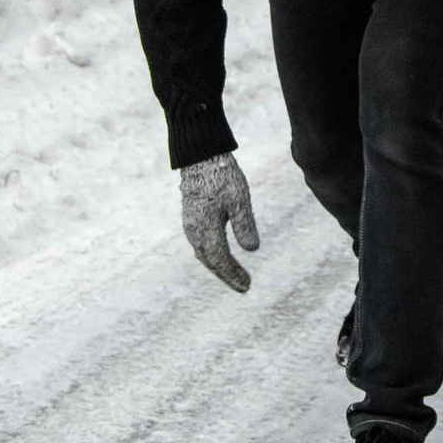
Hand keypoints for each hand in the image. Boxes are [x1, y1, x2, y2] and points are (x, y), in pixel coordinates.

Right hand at [178, 153, 258, 291]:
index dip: (233, 275)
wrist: (200, 156)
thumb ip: (244, 225)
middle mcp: (194, 231)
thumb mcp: (239, 199)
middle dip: (227, 275)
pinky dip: (212, 255)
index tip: (247, 285)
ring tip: (233, 275)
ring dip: (218, 267)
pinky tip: (220, 255)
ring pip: (204, 254)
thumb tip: (252, 250)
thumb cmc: (221, 175)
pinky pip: (200, 245)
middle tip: (244, 286)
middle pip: (211, 261)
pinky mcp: (191, 217)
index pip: (221, 260)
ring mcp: (190, 224)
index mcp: (206, 228)